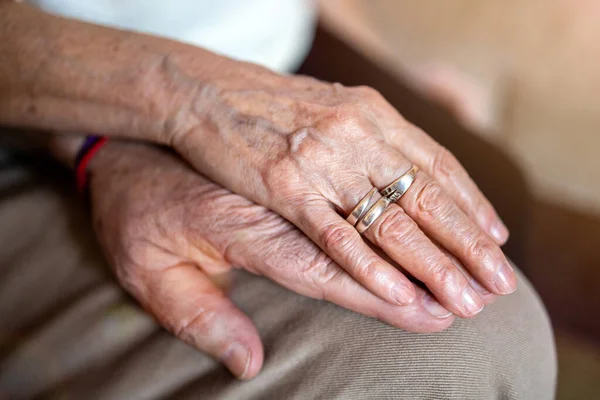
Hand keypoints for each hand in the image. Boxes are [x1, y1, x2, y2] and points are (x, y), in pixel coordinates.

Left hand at [87, 142, 493, 378]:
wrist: (134, 142)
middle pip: (366, 231)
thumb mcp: (147, 272)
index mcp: (242, 223)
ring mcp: (300, 164)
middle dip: (428, 263)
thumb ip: (199, 316)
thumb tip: (251, 366)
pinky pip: (369, 165)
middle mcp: (281, 193)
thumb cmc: (138, 213)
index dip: (377, 291)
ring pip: (380, 193)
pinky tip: (452, 200)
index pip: (322, 265)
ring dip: (436, 223)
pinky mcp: (306, 152)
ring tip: (486, 251)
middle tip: (480, 291)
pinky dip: (412, 183)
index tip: (428, 311)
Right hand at [166, 63, 515, 317]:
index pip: (437, 163)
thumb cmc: (270, 105)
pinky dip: (369, 266)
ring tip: (464, 299)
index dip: (471, 203)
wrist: (206, 90)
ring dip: (432, 265)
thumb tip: (409, 166)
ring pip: (389, 221)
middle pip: (426, 196)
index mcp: (371, 114)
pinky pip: (334, 234)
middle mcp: (355, 134)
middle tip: (500, 281)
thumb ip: (373, 135)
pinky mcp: (283, 185)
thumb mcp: (333, 107)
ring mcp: (321, 161)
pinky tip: (399, 292)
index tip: (496, 238)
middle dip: (468, 244)